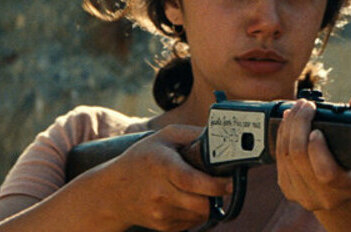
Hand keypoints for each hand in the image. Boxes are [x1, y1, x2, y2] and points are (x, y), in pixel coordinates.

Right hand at [90, 125, 231, 230]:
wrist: (112, 192)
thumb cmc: (142, 159)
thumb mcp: (164, 137)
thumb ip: (193, 134)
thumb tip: (220, 136)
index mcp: (161, 166)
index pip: (192, 180)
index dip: (216, 184)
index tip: (231, 180)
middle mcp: (159, 192)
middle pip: (201, 203)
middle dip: (217, 195)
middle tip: (222, 183)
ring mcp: (160, 212)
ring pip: (200, 214)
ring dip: (207, 202)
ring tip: (200, 188)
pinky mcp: (163, 226)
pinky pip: (192, 222)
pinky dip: (196, 211)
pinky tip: (187, 198)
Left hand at [276, 93, 350, 211]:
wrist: (344, 193)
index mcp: (347, 187)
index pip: (326, 173)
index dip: (317, 150)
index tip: (316, 130)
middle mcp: (323, 196)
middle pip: (299, 158)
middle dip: (299, 125)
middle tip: (306, 105)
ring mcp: (302, 194)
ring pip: (285, 155)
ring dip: (289, 126)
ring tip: (297, 108)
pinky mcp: (288, 188)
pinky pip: (279, 157)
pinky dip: (282, 135)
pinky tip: (288, 121)